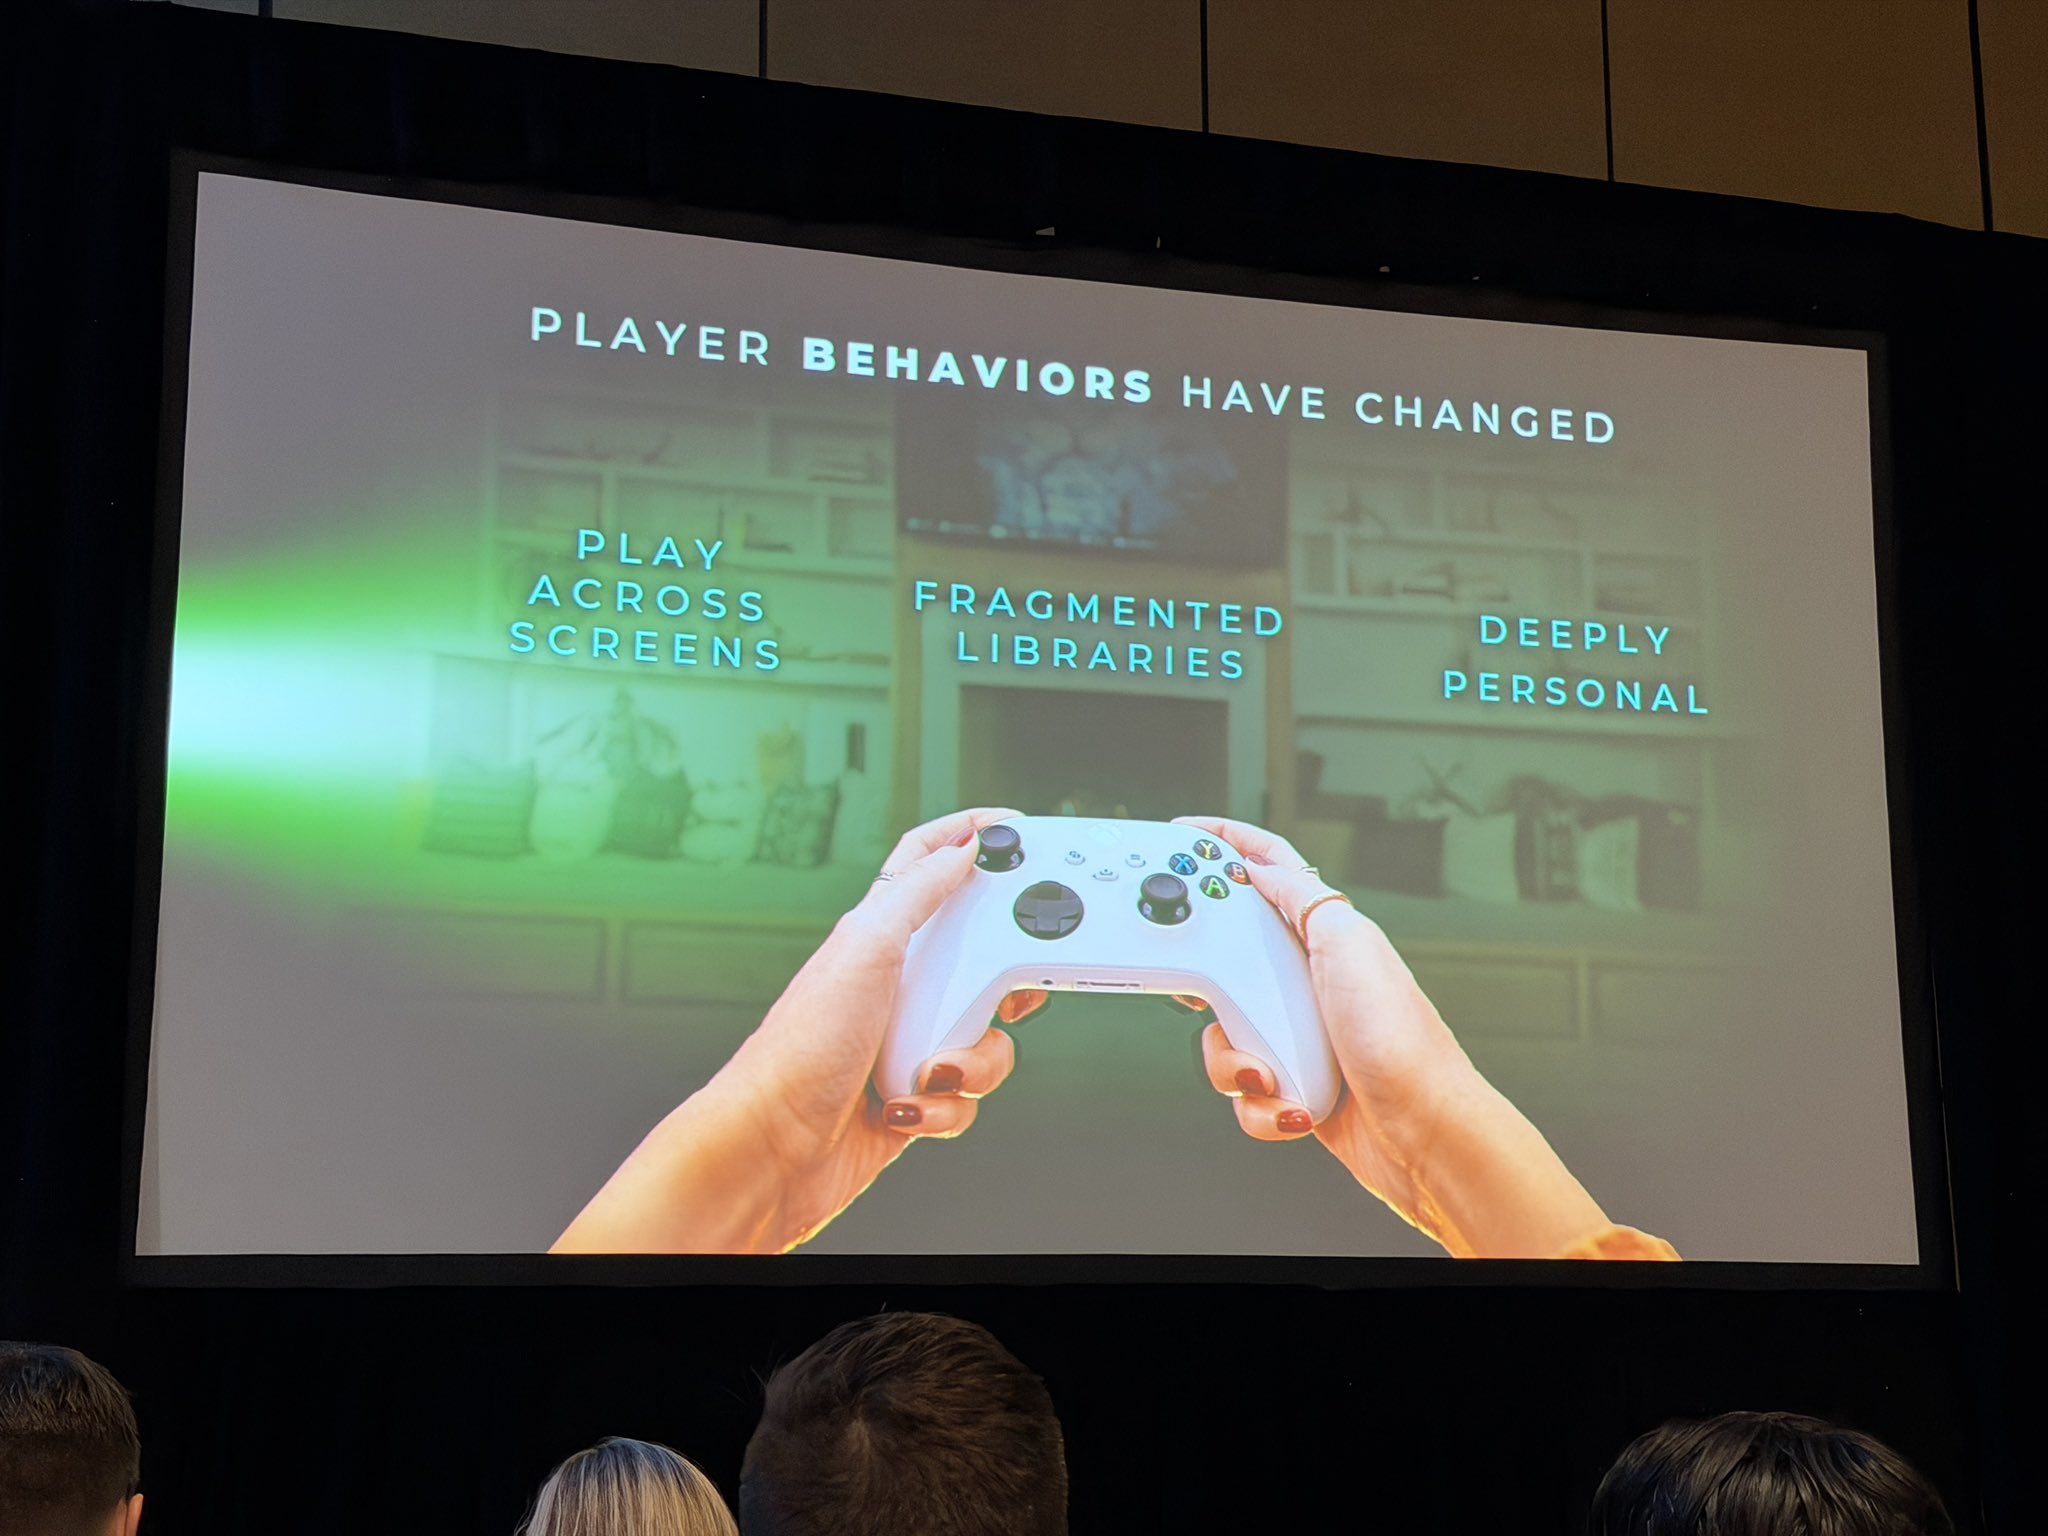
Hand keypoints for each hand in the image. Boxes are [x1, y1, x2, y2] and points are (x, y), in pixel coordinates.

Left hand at [553, 808, 1045, 1253]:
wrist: (772, 1151)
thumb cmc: (800, 1049)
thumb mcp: (865, 950)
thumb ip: (917, 894)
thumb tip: (961, 848)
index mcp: (880, 936)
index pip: (926, 864)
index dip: (966, 837)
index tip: (1014, 828)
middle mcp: (896, 985)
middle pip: (980, 958)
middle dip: (1004, 983)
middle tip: (1009, 992)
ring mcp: (907, 1042)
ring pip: (986, 1038)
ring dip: (971, 1063)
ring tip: (930, 1071)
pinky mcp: (914, 1096)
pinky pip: (964, 1097)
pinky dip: (944, 1108)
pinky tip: (903, 1109)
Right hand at [1175, 815, 1613, 1258]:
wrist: (1424, 1133)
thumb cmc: (1400, 1041)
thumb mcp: (1348, 944)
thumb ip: (1301, 898)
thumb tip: (1262, 865)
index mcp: (1323, 935)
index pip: (1270, 870)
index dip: (1227, 844)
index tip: (1183, 833)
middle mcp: (1308, 981)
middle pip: (1226, 958)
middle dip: (1205, 984)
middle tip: (1200, 995)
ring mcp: (1297, 1034)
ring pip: (1223, 1033)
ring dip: (1233, 1060)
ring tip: (1268, 1071)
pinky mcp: (1293, 1083)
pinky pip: (1244, 1090)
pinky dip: (1260, 1103)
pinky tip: (1292, 1103)